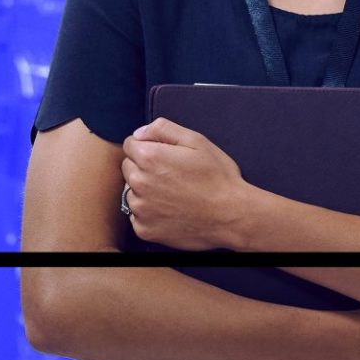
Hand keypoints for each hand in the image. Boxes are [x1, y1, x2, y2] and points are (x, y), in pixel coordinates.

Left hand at [120, 117, 249, 250]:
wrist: (231, 216)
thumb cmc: (218, 178)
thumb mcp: (197, 141)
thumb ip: (164, 129)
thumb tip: (140, 132)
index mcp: (150, 158)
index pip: (130, 144)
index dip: (148, 146)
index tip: (164, 155)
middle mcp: (139, 183)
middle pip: (128, 167)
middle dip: (144, 167)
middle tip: (172, 174)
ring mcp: (141, 209)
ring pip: (131, 192)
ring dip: (145, 191)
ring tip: (173, 193)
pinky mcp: (144, 230)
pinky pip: (137, 215)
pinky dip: (149, 212)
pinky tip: (171, 210)